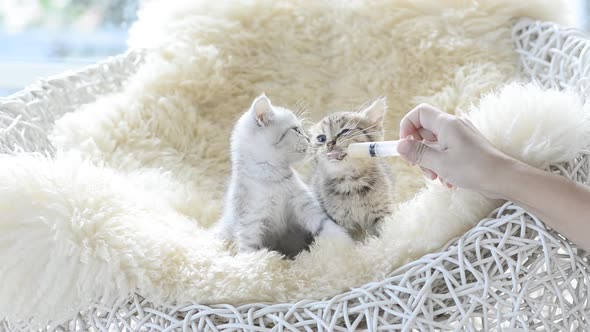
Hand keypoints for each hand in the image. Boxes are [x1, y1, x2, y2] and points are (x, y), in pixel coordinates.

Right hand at [397, 104, 514, 195]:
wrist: (503, 178)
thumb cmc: (474, 169)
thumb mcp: (439, 163)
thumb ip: (417, 153)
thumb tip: (399, 146)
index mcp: (446, 124)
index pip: (418, 113)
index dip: (407, 127)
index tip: (405, 146)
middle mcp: (453, 126)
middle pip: (424, 131)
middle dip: (418, 150)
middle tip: (417, 167)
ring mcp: (460, 136)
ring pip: (434, 144)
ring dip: (429, 161)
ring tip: (436, 177)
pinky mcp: (466, 147)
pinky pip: (445, 152)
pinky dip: (441, 164)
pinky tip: (447, 180)